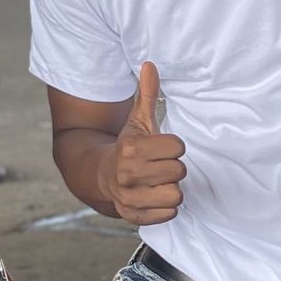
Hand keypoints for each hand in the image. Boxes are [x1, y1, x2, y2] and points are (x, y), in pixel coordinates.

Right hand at [98, 62, 186, 225]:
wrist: (101, 176)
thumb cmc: (128, 147)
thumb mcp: (137, 121)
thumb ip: (147, 94)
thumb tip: (150, 64)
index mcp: (132, 149)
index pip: (178, 148)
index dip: (173, 147)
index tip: (161, 148)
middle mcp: (129, 174)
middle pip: (179, 172)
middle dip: (172, 168)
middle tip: (158, 166)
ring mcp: (131, 197)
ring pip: (176, 195)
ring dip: (170, 189)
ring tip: (156, 182)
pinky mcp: (135, 216)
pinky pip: (169, 214)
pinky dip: (165, 208)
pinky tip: (153, 196)